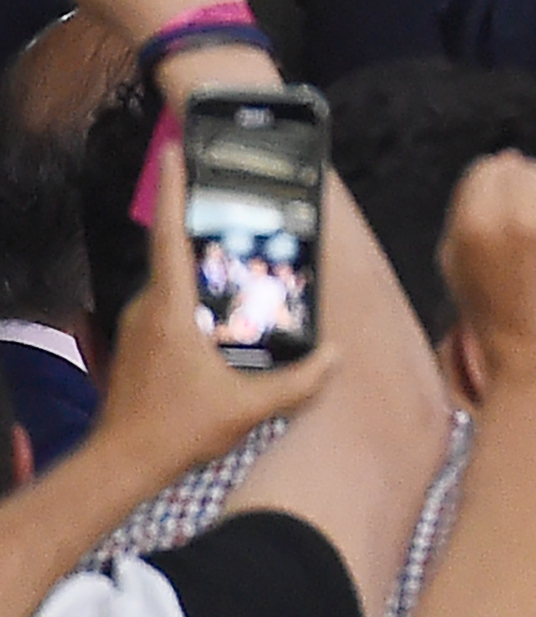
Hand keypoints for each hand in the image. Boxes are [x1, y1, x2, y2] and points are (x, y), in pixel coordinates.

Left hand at [97, 145, 334, 481]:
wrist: (120, 465)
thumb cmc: (176, 431)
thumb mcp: (248, 409)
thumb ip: (298, 382)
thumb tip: (334, 357)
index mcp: (171, 307)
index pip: (171, 235)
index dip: (175, 189)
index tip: (175, 151)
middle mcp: (149, 308)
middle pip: (181, 257)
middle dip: (212, 237)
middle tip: (247, 222)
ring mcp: (139, 326)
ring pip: (177, 286)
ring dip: (209, 278)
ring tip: (248, 280)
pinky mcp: (139, 345)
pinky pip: (171, 309)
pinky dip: (199, 306)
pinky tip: (227, 328)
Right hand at [438, 154, 535, 406]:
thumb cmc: (498, 317)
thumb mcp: (458, 261)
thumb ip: (475, 207)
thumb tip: (506, 160)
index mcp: (477, 220)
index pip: (494, 166)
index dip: (502, 190)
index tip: (508, 215)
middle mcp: (524, 213)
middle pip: (533, 169)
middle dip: (535, 194)